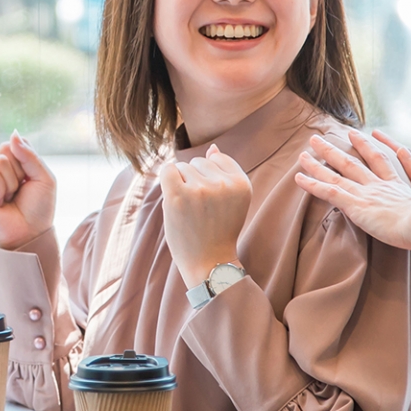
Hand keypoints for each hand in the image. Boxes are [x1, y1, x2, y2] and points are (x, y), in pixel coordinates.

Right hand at [0, 133, 55, 249]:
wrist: (32, 233)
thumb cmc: (39, 208)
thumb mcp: (43, 176)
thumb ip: (29, 154)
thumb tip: (13, 134)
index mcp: (8, 166)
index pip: (12, 144)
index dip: (25, 159)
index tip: (28, 179)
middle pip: (5, 150)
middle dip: (20, 170)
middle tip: (19, 191)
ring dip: (12, 183)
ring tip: (10, 199)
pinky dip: (2, 190)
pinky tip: (0, 204)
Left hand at [158, 144, 251, 288]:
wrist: (208, 262)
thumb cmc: (218, 231)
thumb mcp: (232, 201)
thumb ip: (224, 173)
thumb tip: (212, 147)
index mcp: (242, 184)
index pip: (218, 159)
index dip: (210, 177)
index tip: (213, 201)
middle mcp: (224, 184)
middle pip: (199, 162)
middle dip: (195, 180)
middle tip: (201, 209)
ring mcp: (201, 189)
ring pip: (183, 167)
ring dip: (182, 184)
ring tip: (190, 209)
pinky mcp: (179, 195)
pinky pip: (168, 170)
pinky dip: (167, 180)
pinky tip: (174, 198)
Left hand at [295, 130, 410, 249]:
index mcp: (395, 185)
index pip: (378, 160)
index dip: (366, 146)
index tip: (356, 135)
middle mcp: (377, 185)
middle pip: (350, 162)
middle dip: (333, 150)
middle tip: (318, 138)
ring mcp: (365, 193)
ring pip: (335, 174)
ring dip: (317, 163)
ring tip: (302, 154)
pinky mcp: (355, 205)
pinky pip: (329, 192)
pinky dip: (313, 184)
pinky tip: (298, 178)